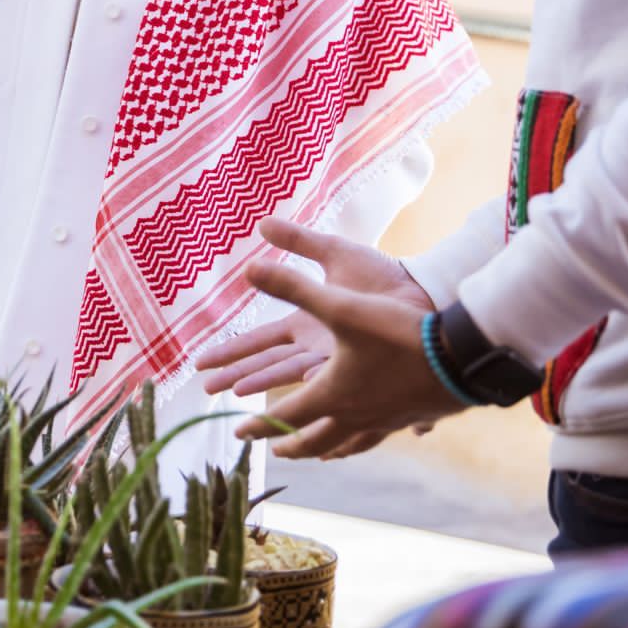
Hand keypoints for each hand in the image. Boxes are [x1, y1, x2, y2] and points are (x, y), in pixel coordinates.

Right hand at [199, 219, 434, 396]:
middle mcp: (316, 347)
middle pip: (266, 365)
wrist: (425, 292)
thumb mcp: (334, 252)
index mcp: (306, 322)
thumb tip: (263, 222)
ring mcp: (336, 361)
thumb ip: (298, 240)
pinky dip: (311, 393)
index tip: (202, 362)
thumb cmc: (382, 275)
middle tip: (205, 389)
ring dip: (263, 387)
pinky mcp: (360, 369)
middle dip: (234, 376)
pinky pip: (329, 383)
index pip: (259, 341)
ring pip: (290, 378)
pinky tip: (294, 405)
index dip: (231, 351)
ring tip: (236, 399)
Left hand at [234, 229, 468, 459]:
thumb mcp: (339, 305)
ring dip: (328, 449)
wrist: (460, 356)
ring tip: (322, 454)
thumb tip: (249, 268)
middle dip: (291, 445)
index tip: (239, 431)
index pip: (285, 416)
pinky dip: (363, 440)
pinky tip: (372, 433)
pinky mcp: (408, 416)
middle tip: (274, 451)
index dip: (259, 423)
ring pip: (348, 444)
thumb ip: (293, 286)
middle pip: (314, 440)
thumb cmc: (396, 333)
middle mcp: (354, 416)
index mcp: (330, 394)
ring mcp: (384, 421)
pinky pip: (378, 436)